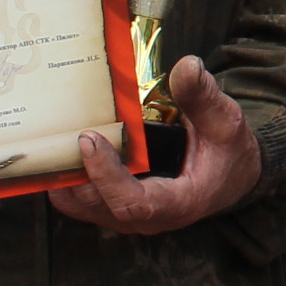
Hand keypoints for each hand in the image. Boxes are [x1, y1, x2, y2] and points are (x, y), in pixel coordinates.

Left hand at [53, 56, 260, 234]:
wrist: (231, 175)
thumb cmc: (228, 152)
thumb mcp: (226, 122)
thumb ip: (204, 97)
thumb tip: (187, 65)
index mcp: (177, 204)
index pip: (132, 204)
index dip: (106, 176)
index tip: (91, 140)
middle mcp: (147, 219)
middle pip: (96, 205)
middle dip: (74, 170)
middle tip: (62, 130)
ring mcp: (126, 217)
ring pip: (81, 205)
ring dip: (63, 174)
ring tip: (54, 136)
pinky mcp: (114, 207)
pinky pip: (79, 200)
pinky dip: (66, 176)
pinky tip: (62, 147)